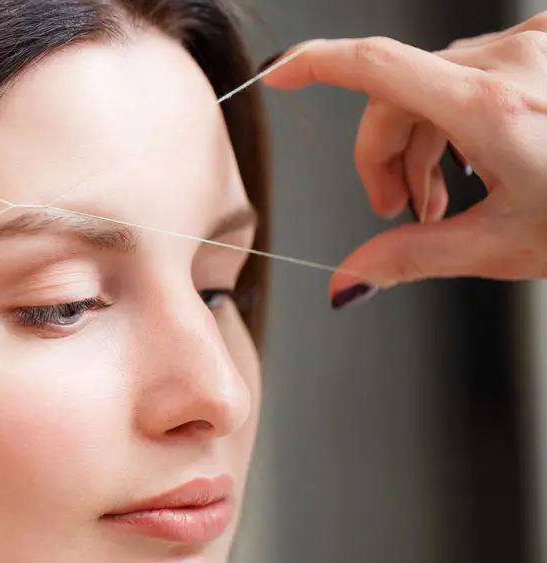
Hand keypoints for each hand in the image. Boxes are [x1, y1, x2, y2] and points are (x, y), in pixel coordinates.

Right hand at [261, 13, 546, 306]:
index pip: (376, 66)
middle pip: (398, 91)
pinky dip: (460, 116)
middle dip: (383, 153)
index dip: (315, 65)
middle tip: (396, 210)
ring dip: (423, 140)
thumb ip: (412, 258)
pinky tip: (480, 162)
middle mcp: (513, 62)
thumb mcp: (505, 246)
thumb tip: (349, 280)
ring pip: (435, 82)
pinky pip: (475, 70)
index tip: (278, 75)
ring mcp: (538, 47)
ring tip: (441, 199)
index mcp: (493, 110)